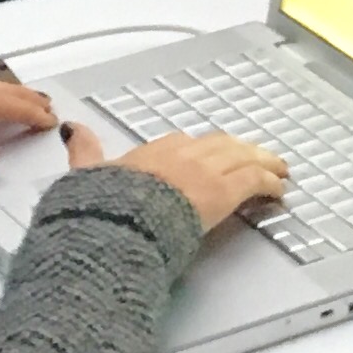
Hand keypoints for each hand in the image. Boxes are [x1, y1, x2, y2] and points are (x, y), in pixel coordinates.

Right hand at [69, 123, 290, 234]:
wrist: (116, 223)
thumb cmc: (101, 205)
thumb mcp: (86, 173)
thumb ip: (84, 150)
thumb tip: (73, 129)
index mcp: (152, 151)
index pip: (186, 144)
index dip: (204, 150)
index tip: (214, 155)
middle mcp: (182, 154)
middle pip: (222, 146)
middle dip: (242, 151)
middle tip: (258, 158)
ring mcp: (205, 170)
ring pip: (244, 157)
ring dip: (263, 162)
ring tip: (279, 170)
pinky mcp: (223, 190)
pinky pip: (255, 180)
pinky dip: (270, 183)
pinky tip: (280, 190)